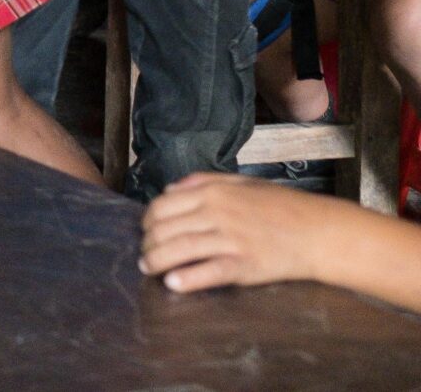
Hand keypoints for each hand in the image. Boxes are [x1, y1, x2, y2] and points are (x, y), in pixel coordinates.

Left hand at [141, 173, 339, 292]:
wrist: (319, 232)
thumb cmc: (282, 207)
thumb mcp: (242, 183)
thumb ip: (203, 181)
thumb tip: (171, 188)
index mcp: (213, 193)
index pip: (163, 206)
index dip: (148, 221)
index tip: (146, 232)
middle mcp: (217, 213)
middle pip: (165, 229)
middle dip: (148, 244)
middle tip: (145, 255)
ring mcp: (231, 239)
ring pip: (180, 249)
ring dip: (157, 261)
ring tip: (149, 269)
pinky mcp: (245, 264)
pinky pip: (209, 271)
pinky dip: (187, 278)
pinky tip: (173, 283)